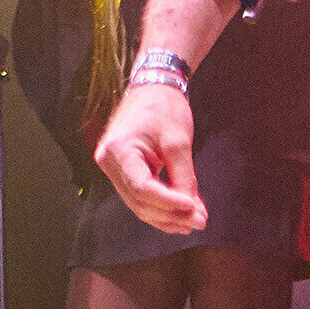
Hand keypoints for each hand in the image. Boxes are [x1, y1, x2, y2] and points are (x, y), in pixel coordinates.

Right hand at [93, 85, 205, 233]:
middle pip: (139, 201)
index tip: (196, 210)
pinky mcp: (122, 170)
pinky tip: (181, 213)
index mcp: (118, 150)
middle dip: (171, 215)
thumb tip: (195, 212)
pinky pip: (139, 196)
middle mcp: (108, 162)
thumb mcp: (178, 143)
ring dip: (166, 216)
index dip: (170, 203)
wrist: (152, 87)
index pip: (142, 189)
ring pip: (138, 204)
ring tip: (194, 220)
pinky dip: (160, 207)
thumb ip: (185, 179)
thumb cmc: (163, 108)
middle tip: (201, 220)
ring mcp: (113, 167)